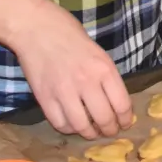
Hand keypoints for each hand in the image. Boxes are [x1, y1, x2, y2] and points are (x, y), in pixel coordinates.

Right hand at [0, 0, 133, 139]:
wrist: (36, 28)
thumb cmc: (70, 35)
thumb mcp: (99, 53)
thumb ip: (106, 77)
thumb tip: (115, 102)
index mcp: (104, 69)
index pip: (122, 104)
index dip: (125, 119)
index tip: (125, 124)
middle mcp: (87, 82)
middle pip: (104, 119)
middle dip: (109, 130)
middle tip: (109, 132)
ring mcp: (64, 92)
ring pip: (82, 126)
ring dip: (89, 133)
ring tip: (91, 132)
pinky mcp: (45, 98)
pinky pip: (60, 123)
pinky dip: (68, 128)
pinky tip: (72, 124)